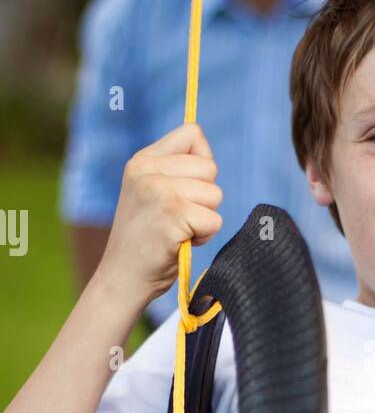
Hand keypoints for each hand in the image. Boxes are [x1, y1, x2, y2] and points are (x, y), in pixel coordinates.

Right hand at [96, 122, 223, 308]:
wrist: (122, 279)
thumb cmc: (146, 241)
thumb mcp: (152, 194)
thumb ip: (175, 171)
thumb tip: (208, 159)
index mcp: (142, 160)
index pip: (192, 134)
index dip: (201, 163)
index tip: (186, 189)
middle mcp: (147, 169)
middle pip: (210, 167)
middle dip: (204, 198)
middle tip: (178, 219)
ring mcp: (158, 189)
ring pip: (215, 194)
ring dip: (204, 219)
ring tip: (177, 231)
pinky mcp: (172, 213)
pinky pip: (213, 220)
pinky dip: (203, 237)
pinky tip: (179, 243)